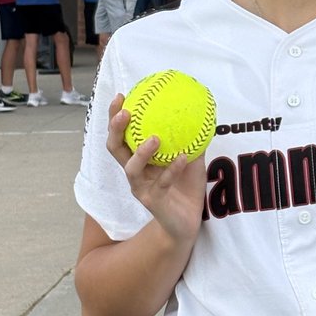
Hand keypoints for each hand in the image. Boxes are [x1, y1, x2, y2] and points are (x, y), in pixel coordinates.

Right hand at [105, 93, 205, 244]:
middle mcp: (134, 172)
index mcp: (138, 159)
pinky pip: (162, 184)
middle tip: (126, 112)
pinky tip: (184, 157)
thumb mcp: (191, 157)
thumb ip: (190, 137)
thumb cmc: (185, 186)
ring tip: (154, 138)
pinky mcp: (153, 202)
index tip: (121, 95)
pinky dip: (173, 170)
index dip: (115, 116)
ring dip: (141, 152)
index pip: (120, 135)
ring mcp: (141, 188)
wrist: (188, 220)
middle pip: (114, 149)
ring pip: (131, 169)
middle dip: (115, 129)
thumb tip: (200, 110)